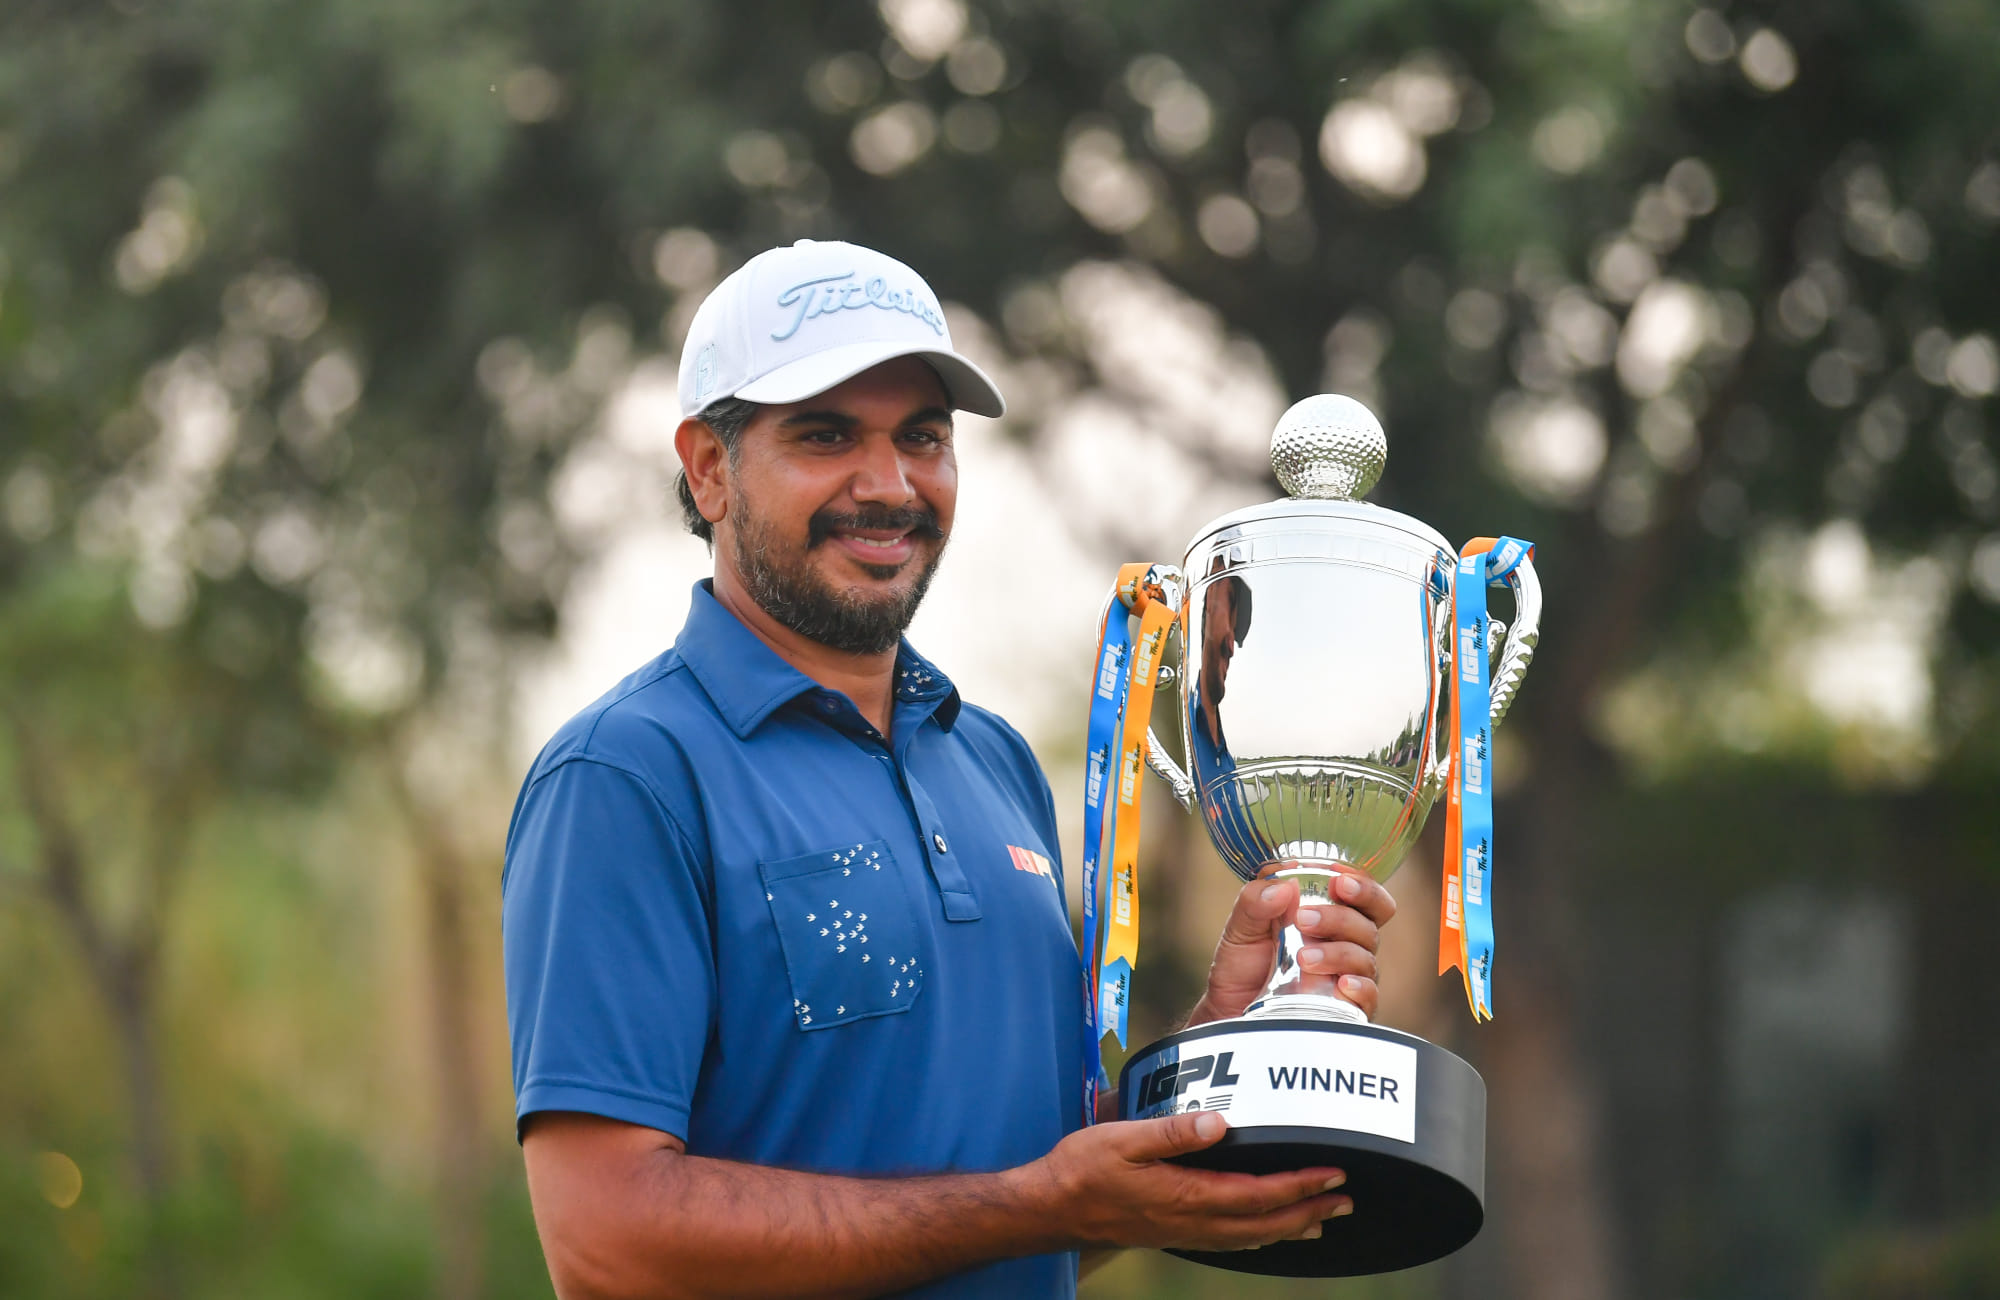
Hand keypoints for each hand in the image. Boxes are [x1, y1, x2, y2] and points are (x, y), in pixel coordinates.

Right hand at [1022, 1111, 1351, 1251]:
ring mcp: (1185, 1232)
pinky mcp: (1175, 1232)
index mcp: (1185, 1196)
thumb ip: (1171, 1132)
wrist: (1049, 1209)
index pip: (1258, 1195)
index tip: (1332, 1173)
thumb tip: (1219, 1122)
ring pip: (1252, 1237)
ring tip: (1322, 1219)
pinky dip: (1260, 1236)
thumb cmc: (1081, 1170)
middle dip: (1309, 1211)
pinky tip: (1266, 1231)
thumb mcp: (1121, 1139)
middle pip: (1265, 1224)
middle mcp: (1192, 1221)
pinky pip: (1231, 1240)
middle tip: (1345, 1198)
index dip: (1299, 1186)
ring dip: (1291, 1227)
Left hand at [1186, 865, 1397, 1026]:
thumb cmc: (1241, 966)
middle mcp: (1346, 945)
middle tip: (1304, 918)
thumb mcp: (1240, 927)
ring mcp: (1347, 977)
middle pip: (1368, 925)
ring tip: (1302, 957)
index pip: (1364, 898)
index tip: (1339, 880)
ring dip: (1337, 952)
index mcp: (1329, 918)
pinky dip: (1360, 988)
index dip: (1362, 886)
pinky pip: (1368, 997)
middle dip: (1340, 917)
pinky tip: (1342, 984)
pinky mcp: (1346, 1009)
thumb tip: (1284, 885)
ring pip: (1364, 958)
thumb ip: (1256, 901)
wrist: (1228, 1010)